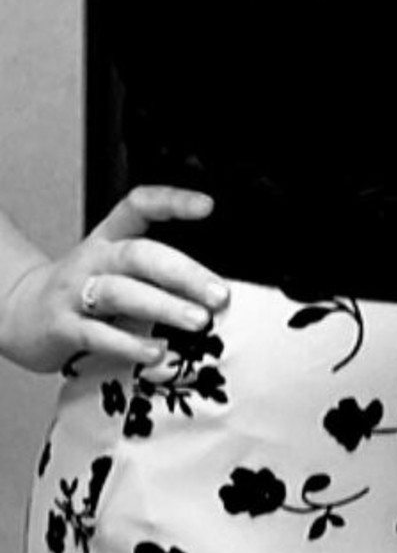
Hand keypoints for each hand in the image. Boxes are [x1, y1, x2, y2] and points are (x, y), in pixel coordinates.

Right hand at [0, 186, 229, 375]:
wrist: (23, 314)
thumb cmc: (84, 292)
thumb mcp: (117, 268)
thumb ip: (156, 270)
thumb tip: (214, 287)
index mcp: (109, 237)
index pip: (138, 205)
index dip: (171, 201)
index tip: (208, 207)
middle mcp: (93, 259)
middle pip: (138, 254)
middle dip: (182, 273)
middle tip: (218, 293)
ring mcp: (75, 292)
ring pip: (120, 292)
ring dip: (163, 306)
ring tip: (197, 321)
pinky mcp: (63, 327)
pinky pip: (98, 334)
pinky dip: (130, 344)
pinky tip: (156, 351)